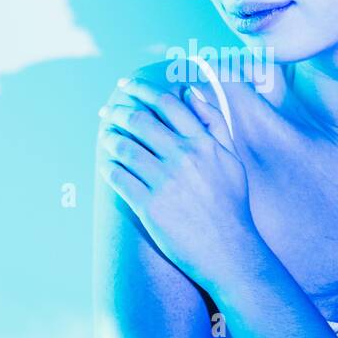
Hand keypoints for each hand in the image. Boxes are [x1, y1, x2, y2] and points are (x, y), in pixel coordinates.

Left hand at [97, 73, 260, 288]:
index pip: (166, 103)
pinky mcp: (149, 206)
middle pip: (139, 121)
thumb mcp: (231, 158)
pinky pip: (118, 177)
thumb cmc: (231, 204)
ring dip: (109, 137)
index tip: (127, 86)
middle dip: (118, 111)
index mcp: (204, 143)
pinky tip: (107, 164)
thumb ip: (214, 122)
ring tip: (106, 136)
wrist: (229, 250)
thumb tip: (190, 92)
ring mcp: (165, 182)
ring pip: (124, 147)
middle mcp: (184, 157)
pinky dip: (108, 166)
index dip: (142, 89)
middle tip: (108, 111)